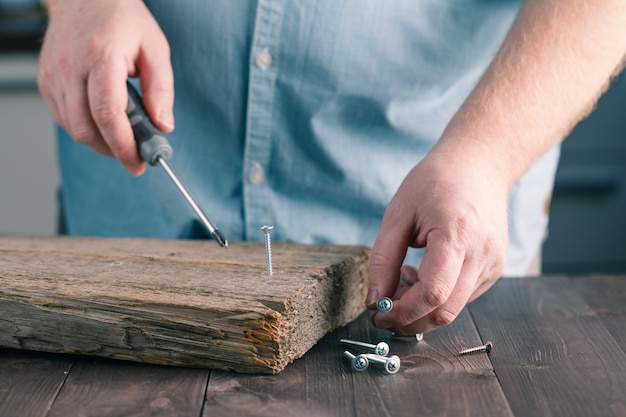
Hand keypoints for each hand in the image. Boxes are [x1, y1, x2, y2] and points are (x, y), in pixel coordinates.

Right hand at [37, 0, 173, 174]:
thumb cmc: (123, 20)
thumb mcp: (156, 48)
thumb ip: (161, 89)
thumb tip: (163, 126)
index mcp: (101, 56)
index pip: (107, 113)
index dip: (123, 146)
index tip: (138, 164)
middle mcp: (70, 66)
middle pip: (87, 128)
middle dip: (113, 150)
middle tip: (135, 154)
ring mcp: (53, 74)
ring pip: (73, 128)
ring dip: (100, 142)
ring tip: (122, 135)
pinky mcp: (45, 80)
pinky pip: (64, 119)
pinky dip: (85, 128)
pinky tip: (103, 121)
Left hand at [366, 145, 508, 333]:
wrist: (479, 164)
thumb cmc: (435, 182)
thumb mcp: (398, 214)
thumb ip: (383, 260)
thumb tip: (375, 301)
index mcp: (457, 234)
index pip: (433, 293)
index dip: (403, 312)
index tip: (378, 314)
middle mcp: (483, 253)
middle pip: (446, 311)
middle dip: (410, 320)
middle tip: (383, 312)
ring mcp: (494, 263)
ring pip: (455, 308)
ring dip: (422, 309)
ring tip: (402, 279)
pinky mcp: (496, 268)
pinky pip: (463, 297)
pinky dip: (437, 298)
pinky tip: (422, 274)